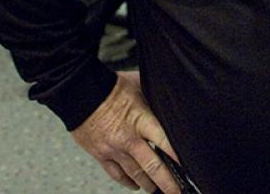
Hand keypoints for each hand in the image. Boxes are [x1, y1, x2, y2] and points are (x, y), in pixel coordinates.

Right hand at [70, 71, 181, 192]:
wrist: (79, 92)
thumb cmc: (110, 86)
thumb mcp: (139, 85)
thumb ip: (154, 98)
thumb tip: (171, 96)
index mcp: (141, 120)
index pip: (165, 143)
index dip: (179, 158)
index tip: (190, 169)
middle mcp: (129, 138)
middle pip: (153, 167)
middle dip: (168, 183)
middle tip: (177, 193)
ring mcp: (114, 149)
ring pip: (136, 175)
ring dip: (149, 185)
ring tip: (159, 190)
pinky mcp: (100, 154)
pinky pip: (117, 174)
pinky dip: (128, 182)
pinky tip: (135, 185)